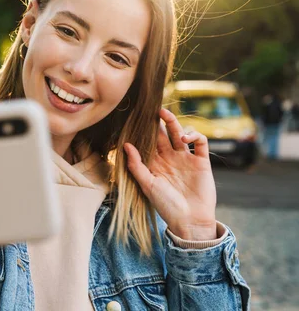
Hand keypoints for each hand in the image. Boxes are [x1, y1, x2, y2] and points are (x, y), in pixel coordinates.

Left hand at [124, 108, 216, 240]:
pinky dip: (194, 135)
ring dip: (173, 122)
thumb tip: (126, 144)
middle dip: (158, 121)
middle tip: (152, 108)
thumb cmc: (165, 205)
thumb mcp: (147, 184)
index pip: (149, 141)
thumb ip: (136, 165)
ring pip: (180, 133)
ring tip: (165, 115)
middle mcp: (170, 158)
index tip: (137, 117)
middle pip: (163, 133)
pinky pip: (201, 142)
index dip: (144, 130)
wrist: (189, 220)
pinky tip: (185, 138)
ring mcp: (186, 158)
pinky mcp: (202, 161)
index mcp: (155, 163)